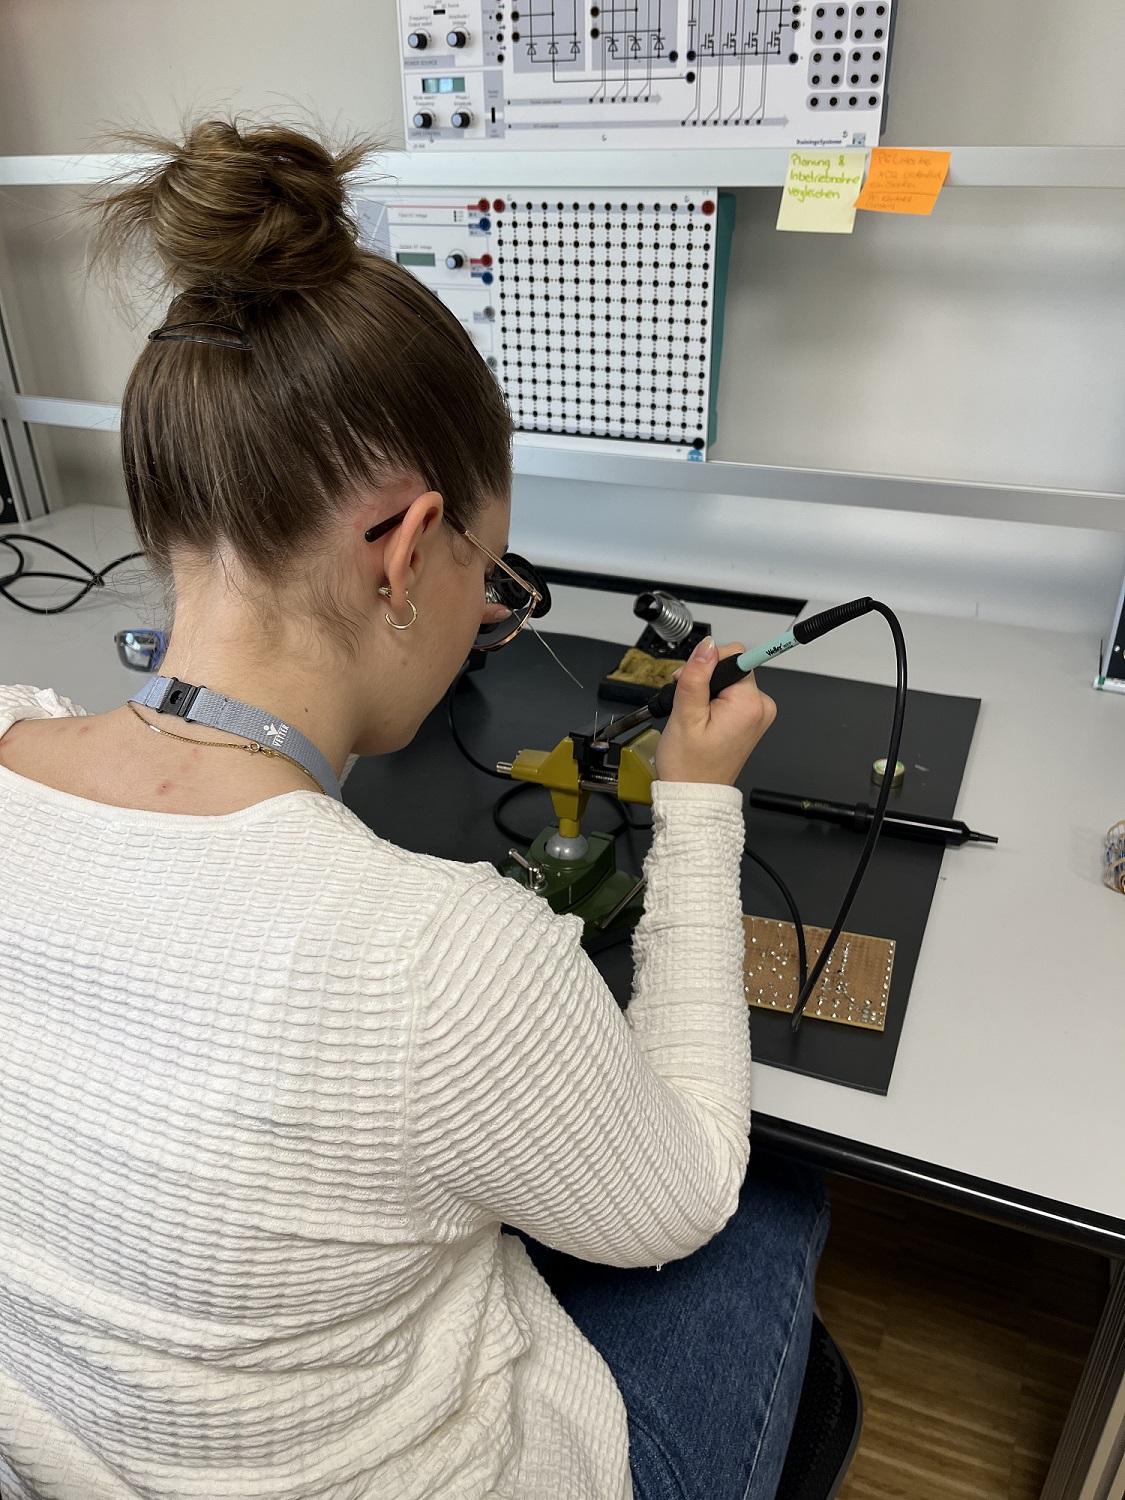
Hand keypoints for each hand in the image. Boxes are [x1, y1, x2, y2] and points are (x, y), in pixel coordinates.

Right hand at [654, 636, 775, 786]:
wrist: (695, 794)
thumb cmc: (689, 765)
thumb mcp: (685, 716)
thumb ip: (697, 676)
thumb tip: (707, 646)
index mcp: (749, 704)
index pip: (735, 655)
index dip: (706, 664)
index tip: (691, 681)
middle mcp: (761, 706)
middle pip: (733, 665)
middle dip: (705, 677)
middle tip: (687, 702)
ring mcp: (758, 714)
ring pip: (730, 679)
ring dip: (708, 689)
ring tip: (694, 714)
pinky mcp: (751, 718)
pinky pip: (732, 694)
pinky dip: (714, 699)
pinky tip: (703, 717)